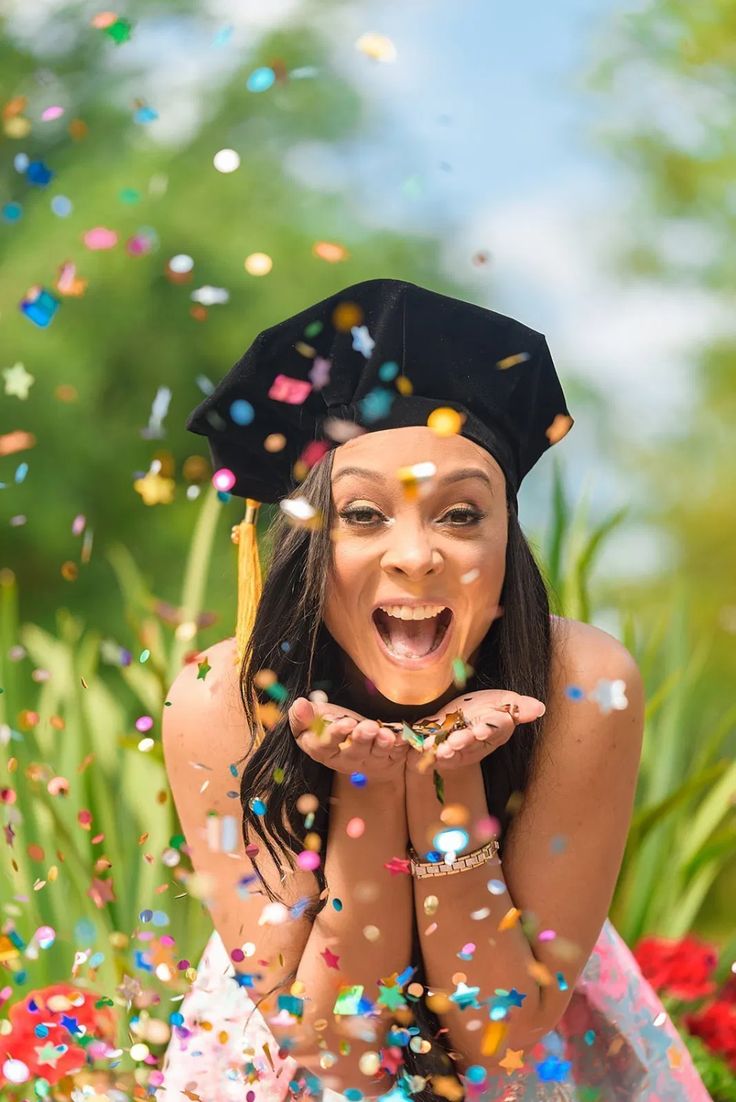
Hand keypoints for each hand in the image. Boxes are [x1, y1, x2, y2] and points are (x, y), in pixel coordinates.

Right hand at [288, 697, 408, 781]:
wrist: (353, 738)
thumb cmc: (330, 725)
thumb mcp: (314, 717)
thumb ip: (304, 715)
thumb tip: (299, 703)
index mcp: (322, 750)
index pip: (325, 746)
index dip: (334, 735)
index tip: (345, 723)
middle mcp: (346, 759)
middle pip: (353, 752)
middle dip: (361, 740)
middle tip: (367, 728)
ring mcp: (368, 760)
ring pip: (376, 754)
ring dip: (382, 744)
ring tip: (386, 734)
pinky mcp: (387, 758)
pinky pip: (396, 753)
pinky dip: (401, 746)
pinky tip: (404, 737)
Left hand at [404, 689, 545, 775]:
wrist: (459, 715)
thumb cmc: (483, 707)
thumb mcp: (503, 700)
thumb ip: (518, 706)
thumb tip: (540, 707)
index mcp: (497, 726)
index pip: (496, 727)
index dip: (489, 729)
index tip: (481, 730)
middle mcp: (480, 740)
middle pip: (473, 740)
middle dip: (464, 740)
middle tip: (455, 740)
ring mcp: (462, 749)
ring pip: (455, 749)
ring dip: (446, 749)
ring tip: (439, 748)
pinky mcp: (446, 754)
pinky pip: (438, 754)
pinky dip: (431, 752)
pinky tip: (425, 748)